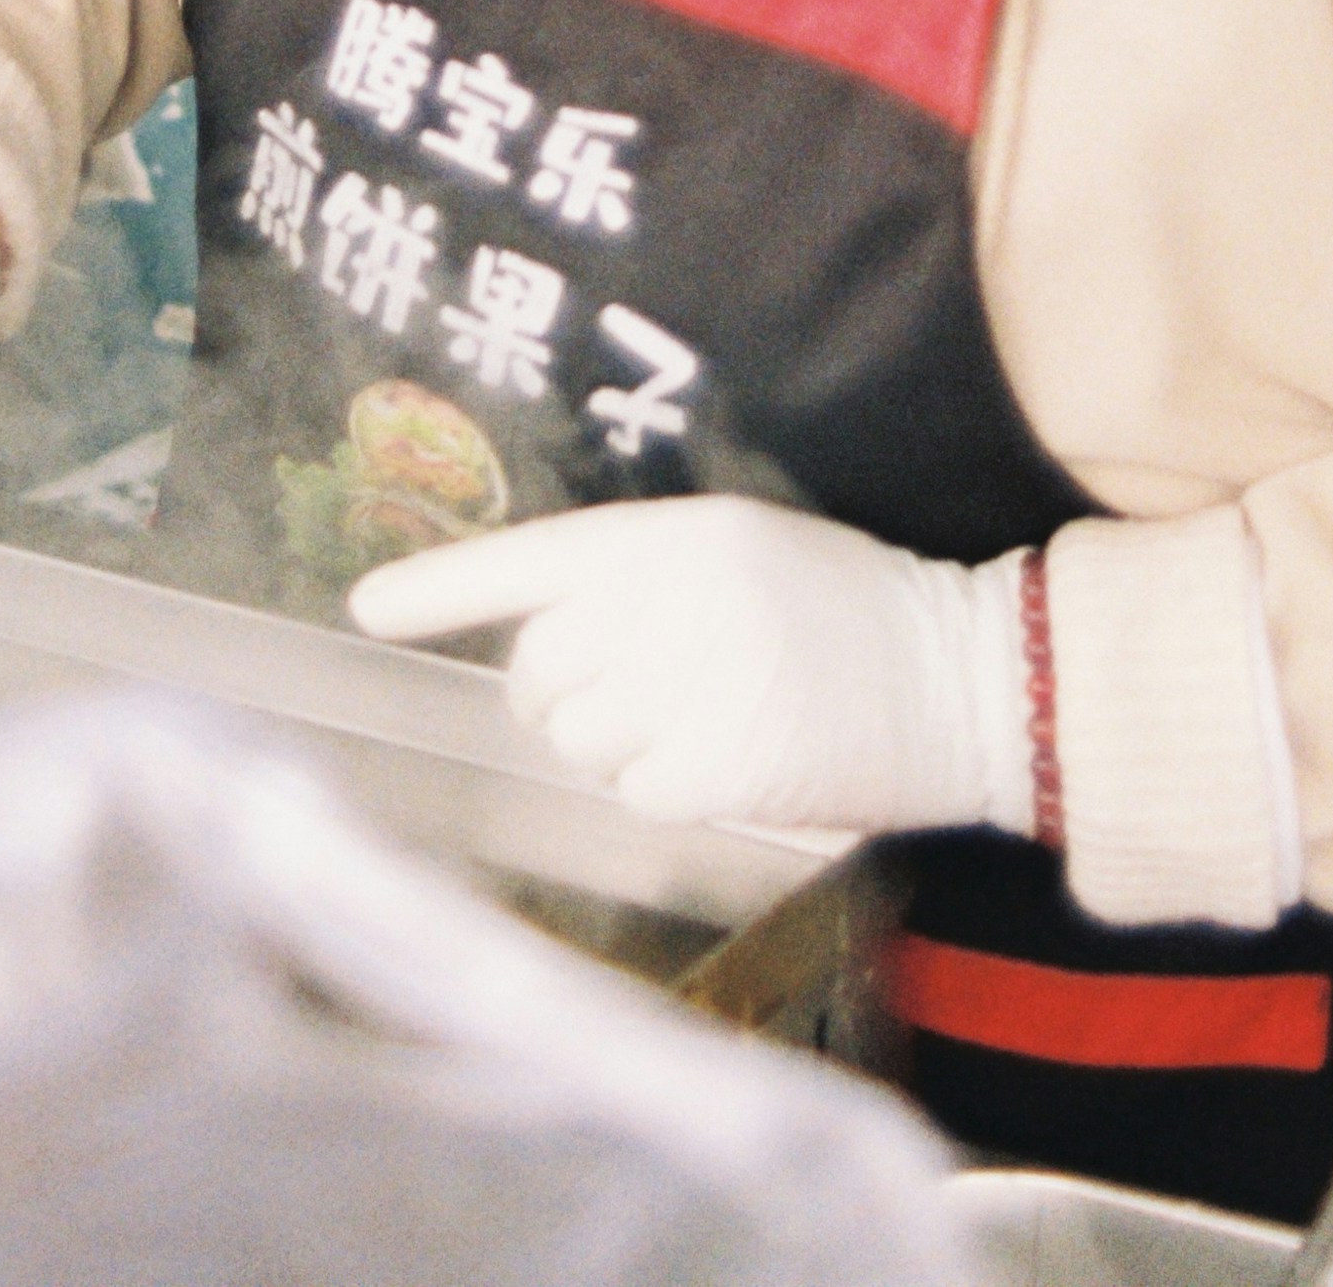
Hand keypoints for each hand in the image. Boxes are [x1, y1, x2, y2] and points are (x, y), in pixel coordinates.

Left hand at [347, 496, 1033, 837]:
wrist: (969, 677)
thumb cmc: (847, 611)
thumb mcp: (745, 554)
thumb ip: (642, 583)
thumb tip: (539, 651)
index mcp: (674, 538)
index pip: (530, 559)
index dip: (439, 586)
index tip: (363, 606)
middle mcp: (671, 603)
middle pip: (539, 673)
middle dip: (566, 696)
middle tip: (641, 693)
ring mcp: (697, 685)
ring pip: (576, 743)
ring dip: (617, 747)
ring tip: (703, 719)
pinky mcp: (723, 766)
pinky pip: (634, 794)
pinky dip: (671, 790)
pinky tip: (734, 758)